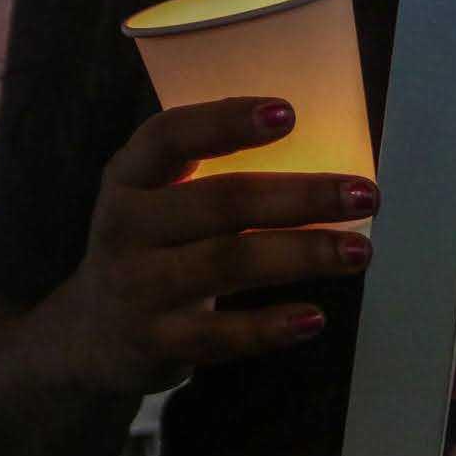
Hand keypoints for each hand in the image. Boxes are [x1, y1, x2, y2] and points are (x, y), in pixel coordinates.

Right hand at [56, 96, 378, 396]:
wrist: (89, 335)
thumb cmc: (155, 247)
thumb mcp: (161, 201)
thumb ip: (219, 175)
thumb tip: (330, 154)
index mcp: (130, 177)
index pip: (169, 136)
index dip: (226, 121)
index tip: (289, 113)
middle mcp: (126, 226)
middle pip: (222, 201)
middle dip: (301, 195)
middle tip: (366, 194)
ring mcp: (138, 286)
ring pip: (229, 263)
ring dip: (302, 254)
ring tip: (359, 251)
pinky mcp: (156, 341)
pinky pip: (219, 336)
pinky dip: (269, 327)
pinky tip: (314, 317)